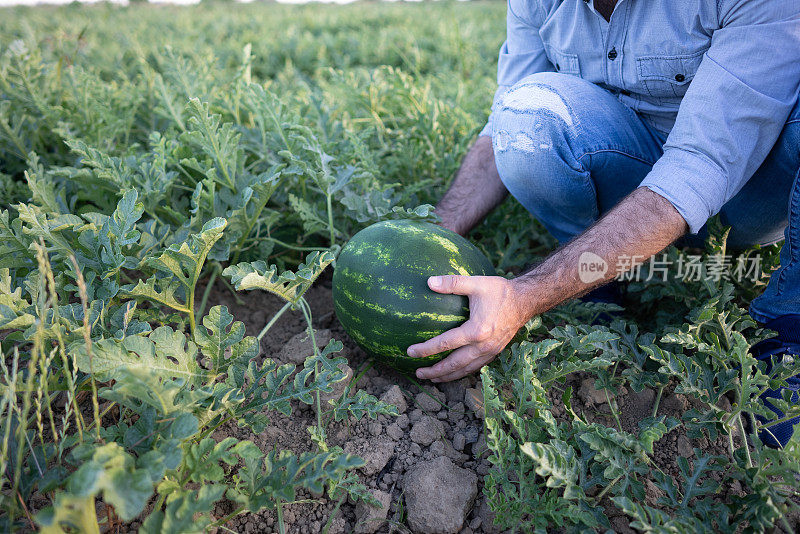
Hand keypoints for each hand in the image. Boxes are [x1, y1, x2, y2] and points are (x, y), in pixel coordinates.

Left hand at [408, 275, 530, 381]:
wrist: (525, 301)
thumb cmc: (500, 291)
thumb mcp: (476, 283)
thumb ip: (453, 282)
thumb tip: (429, 282)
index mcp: (476, 330)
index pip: (445, 344)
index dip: (426, 349)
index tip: (410, 352)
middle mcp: (483, 346)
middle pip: (453, 365)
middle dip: (434, 371)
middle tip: (417, 373)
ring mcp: (490, 352)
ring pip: (464, 370)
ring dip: (446, 376)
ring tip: (431, 378)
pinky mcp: (495, 353)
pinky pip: (475, 368)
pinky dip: (461, 373)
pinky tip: (452, 372)